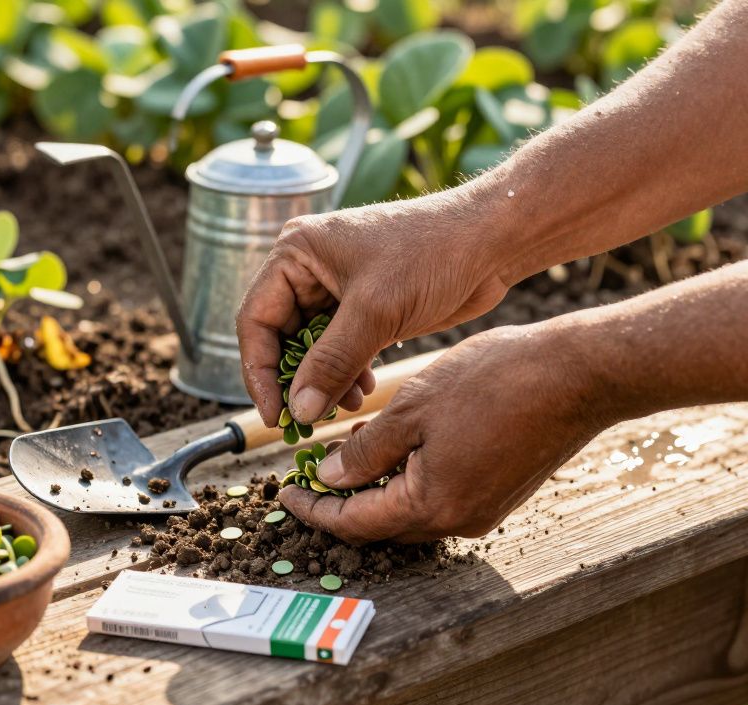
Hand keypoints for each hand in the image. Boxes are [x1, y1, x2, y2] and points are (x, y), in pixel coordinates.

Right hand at [236, 189, 512, 428]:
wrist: (492, 241)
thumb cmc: (432, 255)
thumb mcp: (376, 311)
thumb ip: (331, 363)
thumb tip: (298, 411)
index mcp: (296, 253)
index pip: (255, 320)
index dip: (259, 372)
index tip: (275, 415)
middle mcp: (308, 268)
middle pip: (279, 337)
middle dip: (295, 380)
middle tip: (306, 421)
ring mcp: (335, 287)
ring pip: (309, 348)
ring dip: (322, 382)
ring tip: (343, 407)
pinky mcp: (364, 306)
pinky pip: (338, 349)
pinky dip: (345, 374)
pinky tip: (362, 392)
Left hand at [279, 324, 609, 542]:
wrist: (580, 375)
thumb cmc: (498, 381)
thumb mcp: (413, 407)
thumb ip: (366, 450)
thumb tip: (331, 478)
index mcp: (432, 505)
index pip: (354, 523)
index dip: (314, 510)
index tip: (284, 492)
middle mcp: (458, 521)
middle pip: (381, 526)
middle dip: (339, 504)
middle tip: (307, 474)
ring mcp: (483, 510)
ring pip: (409, 512)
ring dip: (373, 490)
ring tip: (342, 456)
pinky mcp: (499, 494)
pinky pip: (438, 498)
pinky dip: (406, 481)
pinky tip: (393, 449)